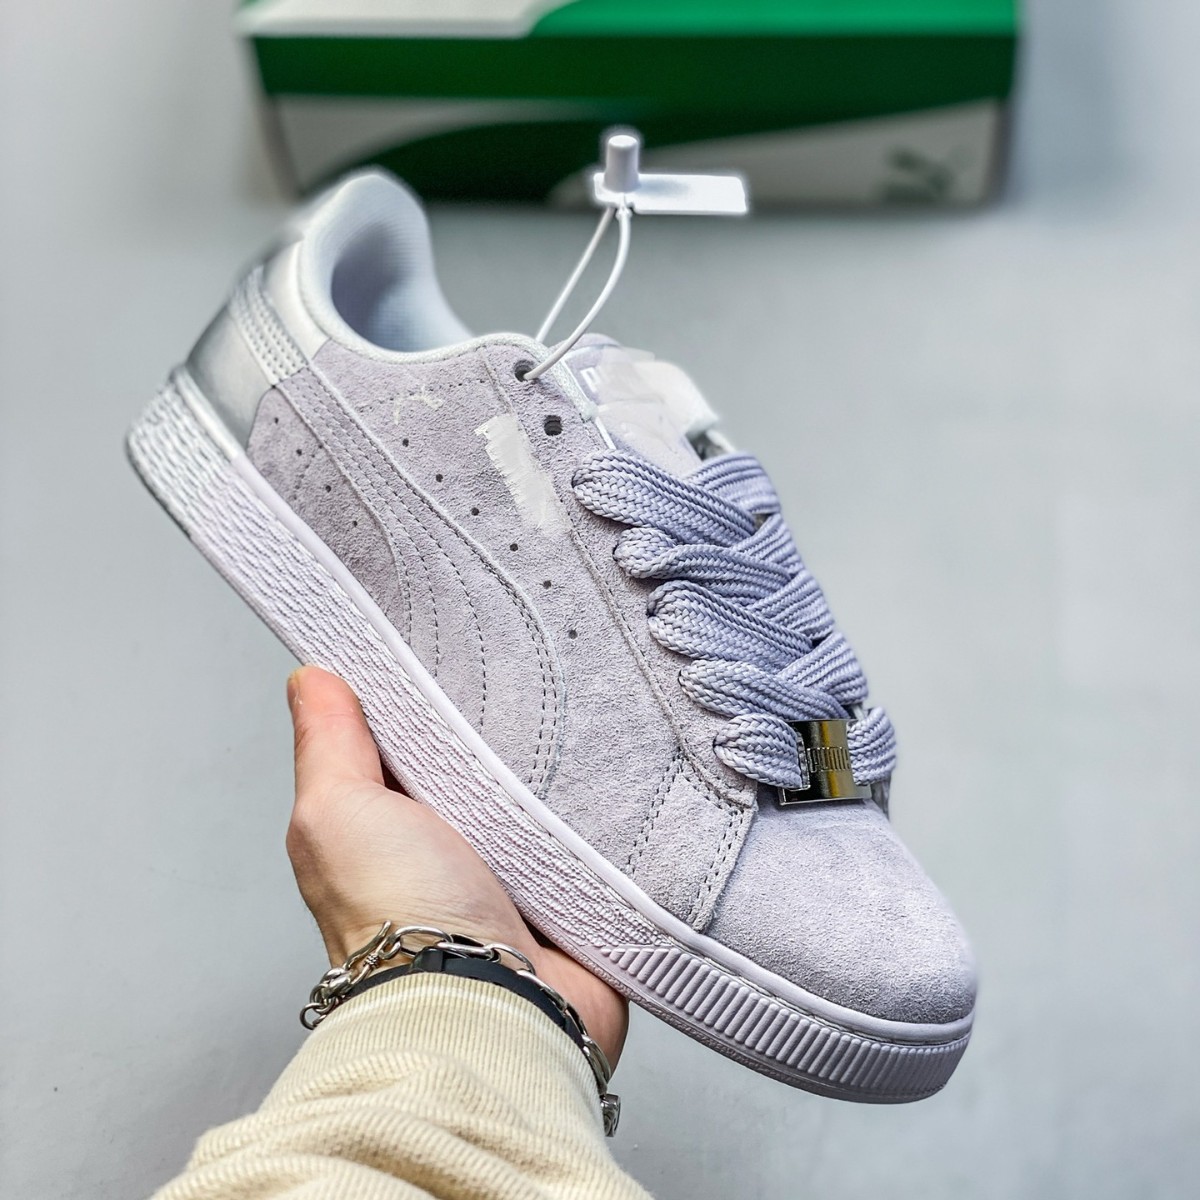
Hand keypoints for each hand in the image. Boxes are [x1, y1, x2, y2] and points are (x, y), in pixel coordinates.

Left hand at [285, 665, 627, 1066]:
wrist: (486, 1004)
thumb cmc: (398, 918)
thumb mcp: (339, 812)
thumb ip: (327, 745)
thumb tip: (311, 678)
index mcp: (388, 825)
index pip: (408, 741)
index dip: (424, 694)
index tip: (450, 644)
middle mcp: (448, 848)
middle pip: (481, 762)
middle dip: (504, 725)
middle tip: (532, 673)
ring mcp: (513, 872)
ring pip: (542, 793)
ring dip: (558, 767)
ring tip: (582, 713)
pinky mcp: (572, 892)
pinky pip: (593, 832)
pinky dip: (602, 807)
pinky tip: (616, 768)